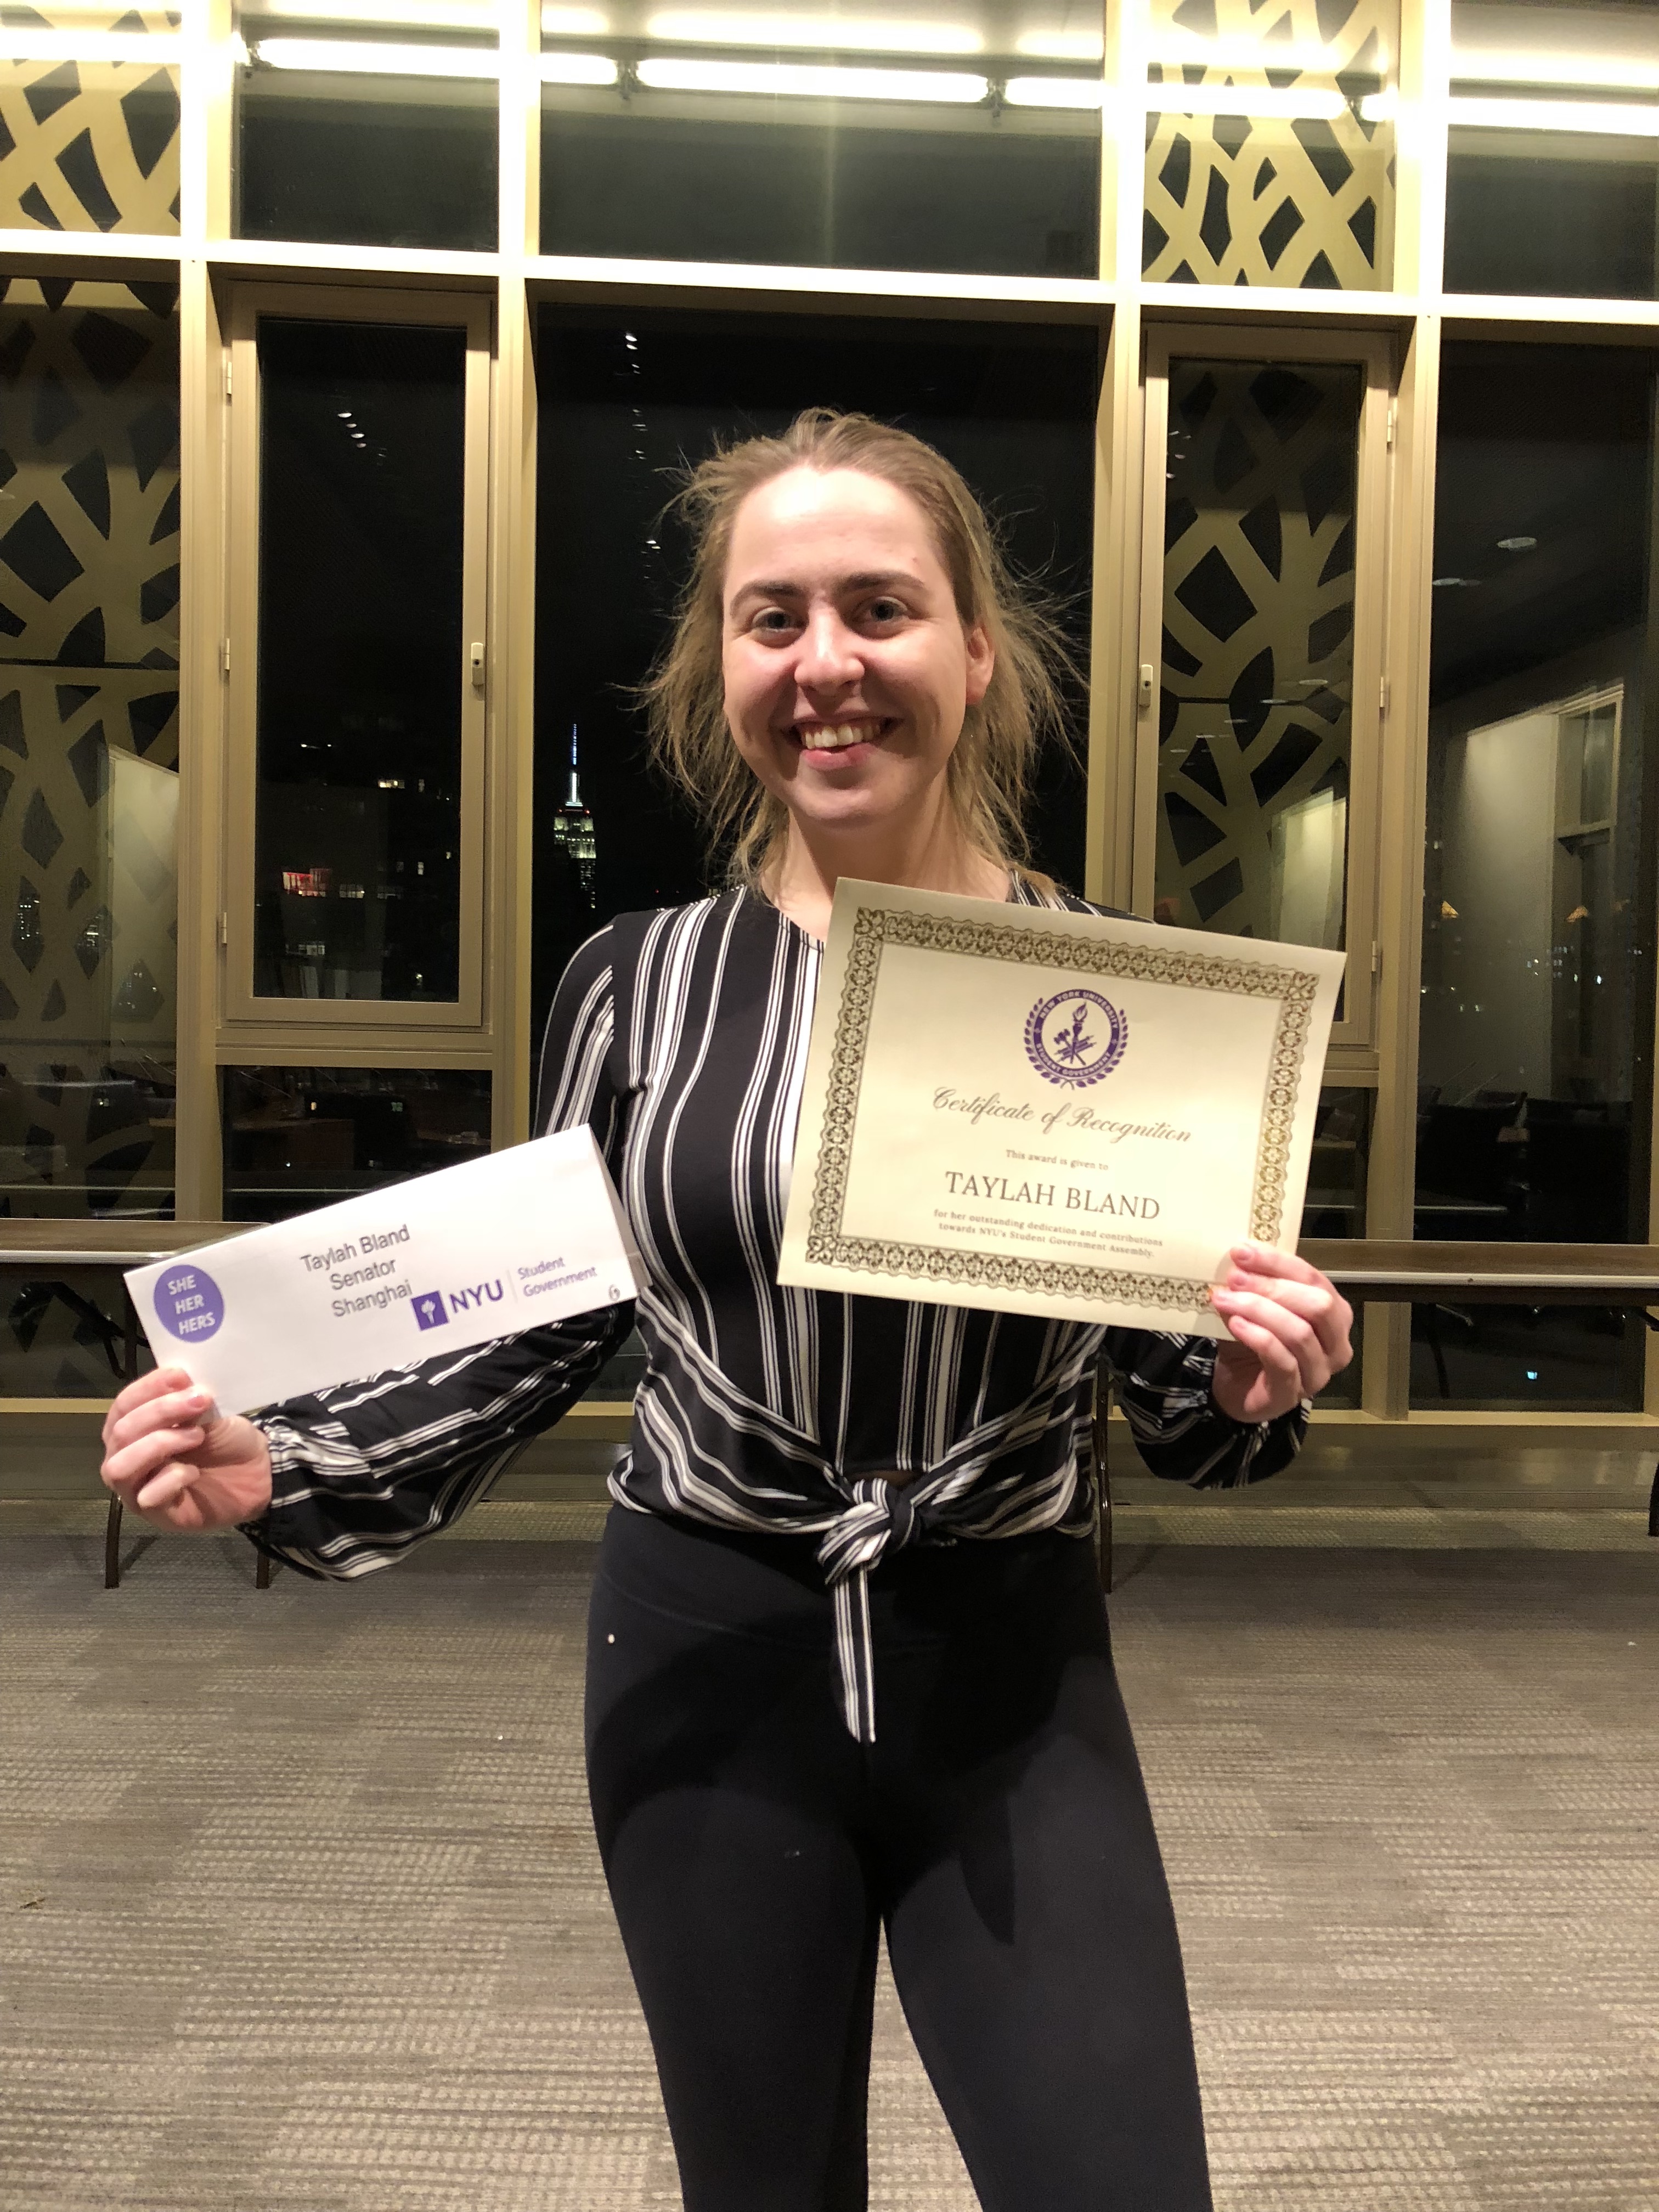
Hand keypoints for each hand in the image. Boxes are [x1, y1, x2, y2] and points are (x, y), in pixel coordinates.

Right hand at [101, 1367, 273, 1533]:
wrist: (255, 1474)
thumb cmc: (224, 1441)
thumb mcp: (208, 1413)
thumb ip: (187, 1400)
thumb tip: (178, 1379)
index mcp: (132, 1427)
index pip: (124, 1405)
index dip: (148, 1388)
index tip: (181, 1376)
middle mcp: (124, 1457)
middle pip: (121, 1433)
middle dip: (160, 1412)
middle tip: (199, 1401)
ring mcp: (135, 1488)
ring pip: (120, 1466)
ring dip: (158, 1444)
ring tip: (196, 1435)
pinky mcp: (155, 1514)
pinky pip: (147, 1497)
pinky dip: (170, 1479)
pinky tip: (193, 1472)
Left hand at [1208, 1245, 1352, 1424]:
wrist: (1237, 1387)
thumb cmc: (1253, 1343)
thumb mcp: (1255, 1308)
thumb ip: (1255, 1286)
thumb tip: (1238, 1264)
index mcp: (1334, 1314)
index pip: (1314, 1280)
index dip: (1279, 1263)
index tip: (1243, 1251)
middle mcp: (1335, 1344)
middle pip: (1318, 1306)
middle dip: (1274, 1287)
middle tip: (1235, 1277)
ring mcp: (1318, 1372)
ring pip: (1300, 1333)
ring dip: (1259, 1310)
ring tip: (1225, 1299)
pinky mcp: (1293, 1393)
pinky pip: (1283, 1361)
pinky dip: (1258, 1337)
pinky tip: (1235, 1324)